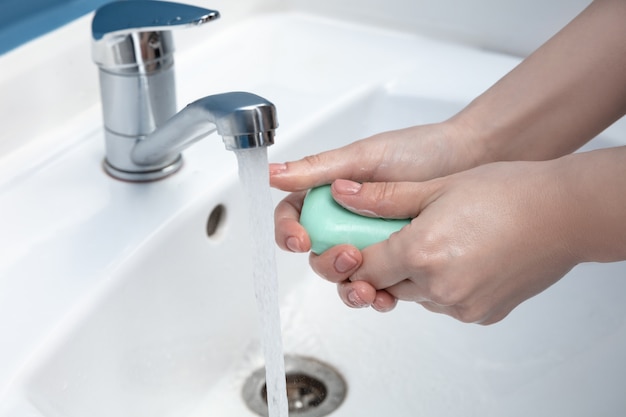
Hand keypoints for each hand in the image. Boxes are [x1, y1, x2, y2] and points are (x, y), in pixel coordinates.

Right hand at [271, 122, 481, 311]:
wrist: (472, 161)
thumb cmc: (421, 150)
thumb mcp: (366, 156)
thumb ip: (318, 169)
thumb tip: (272, 173)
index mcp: (330, 192)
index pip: (294, 216)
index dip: (289, 231)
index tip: (301, 239)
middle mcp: (346, 219)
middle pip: (317, 253)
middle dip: (327, 263)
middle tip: (349, 257)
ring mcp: (372, 241)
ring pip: (345, 275)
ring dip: (349, 286)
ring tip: (367, 287)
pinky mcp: (397, 259)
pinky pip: (377, 285)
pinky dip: (377, 295)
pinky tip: (385, 296)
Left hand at [326, 159, 582, 323]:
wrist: (563, 214)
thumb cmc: (507, 193)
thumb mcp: (436, 187)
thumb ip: (383, 198)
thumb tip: (342, 193)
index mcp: (420, 254)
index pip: (364, 269)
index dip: (355, 256)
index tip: (357, 243)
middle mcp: (438, 289)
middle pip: (385, 286)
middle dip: (384, 264)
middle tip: (401, 236)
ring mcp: (461, 307)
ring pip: (415, 295)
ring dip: (414, 275)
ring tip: (438, 241)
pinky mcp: (481, 315)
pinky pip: (444, 304)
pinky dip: (441, 285)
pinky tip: (460, 257)